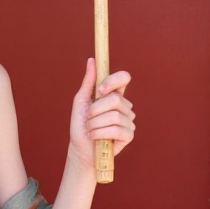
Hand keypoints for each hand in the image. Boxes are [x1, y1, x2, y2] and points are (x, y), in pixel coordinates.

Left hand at [68, 57, 134, 171]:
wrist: (80, 148)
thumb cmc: (81, 125)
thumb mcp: (81, 101)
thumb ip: (88, 82)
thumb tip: (91, 60)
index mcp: (114, 95)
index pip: (124, 78)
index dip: (113, 81)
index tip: (100, 89)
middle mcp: (124, 106)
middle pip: (115, 99)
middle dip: (95, 110)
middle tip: (88, 119)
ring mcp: (128, 121)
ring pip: (114, 116)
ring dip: (95, 124)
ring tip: (90, 130)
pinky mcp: (129, 135)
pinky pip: (116, 130)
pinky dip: (100, 133)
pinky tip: (95, 137)